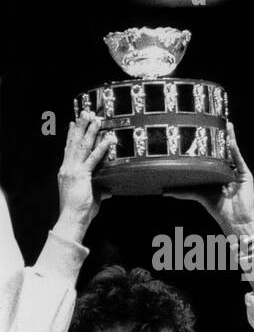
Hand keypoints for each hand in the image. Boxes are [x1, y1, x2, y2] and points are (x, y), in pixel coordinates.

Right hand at [56, 110, 112, 228]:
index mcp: (67, 171)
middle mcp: (68, 167)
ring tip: (96, 119)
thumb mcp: (90, 197)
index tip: (74, 123)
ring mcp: (73, 170)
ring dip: (90, 131)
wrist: (72, 218)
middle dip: (81, 126)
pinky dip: (102, 147)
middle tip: (86, 112)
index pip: (69, 149)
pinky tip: (108, 139)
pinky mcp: (82, 175)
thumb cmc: (80, 211)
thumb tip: (107, 190)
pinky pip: (93, 159)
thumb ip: (98, 190)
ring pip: (82, 146)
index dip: (72, 135)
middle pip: (74, 142)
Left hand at [166, 122, 253, 235]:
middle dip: (219, 135)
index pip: (212, 154)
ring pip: (232, 151)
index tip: (200, 128)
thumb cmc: (218, 209)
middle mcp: (228, 169)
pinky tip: (230, 139)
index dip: (207, 142)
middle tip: (213, 120)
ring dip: (230, 137)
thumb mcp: (198, 195)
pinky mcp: (245, 174)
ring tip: (225, 123)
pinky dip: (234, 148)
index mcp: (217, 173)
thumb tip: (164, 191)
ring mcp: (237, 171)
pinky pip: (238, 159)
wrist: (234, 220)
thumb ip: (183, 191)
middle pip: (223, 149)